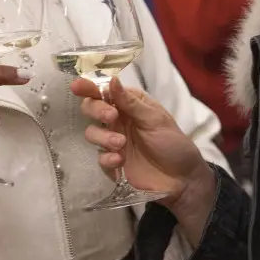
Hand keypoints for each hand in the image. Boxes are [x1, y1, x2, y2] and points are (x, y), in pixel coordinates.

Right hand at [72, 77, 214, 215]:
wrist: (182, 179)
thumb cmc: (173, 143)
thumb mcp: (155, 119)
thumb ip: (131, 102)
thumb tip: (112, 80)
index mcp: (130, 105)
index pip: (105, 91)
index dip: (89, 88)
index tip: (77, 87)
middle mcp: (119, 120)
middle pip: (92, 109)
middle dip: (96, 111)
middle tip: (111, 117)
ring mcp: (114, 141)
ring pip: (92, 133)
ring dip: (104, 137)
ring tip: (121, 144)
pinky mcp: (114, 163)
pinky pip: (99, 158)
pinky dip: (107, 159)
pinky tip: (120, 161)